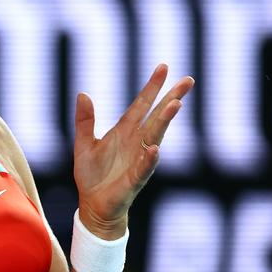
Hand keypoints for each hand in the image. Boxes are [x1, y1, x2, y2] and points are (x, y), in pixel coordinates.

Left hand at [73, 63, 194, 236]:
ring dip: (165, 121)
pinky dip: (149, 158)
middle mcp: (137, 142)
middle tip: (188, 80)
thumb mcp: (84, 143)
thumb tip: (83, 93)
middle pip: (157, 116)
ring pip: (156, 136)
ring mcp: (140, 159)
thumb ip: (85, 120)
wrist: (92, 204)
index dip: (152, 87)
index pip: (141, 105)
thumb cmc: (92, 174)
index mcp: (124, 131)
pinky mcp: (135, 179)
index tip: (164, 67)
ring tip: (175, 104)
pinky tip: (154, 148)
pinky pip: (145, 167)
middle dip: (171, 97)